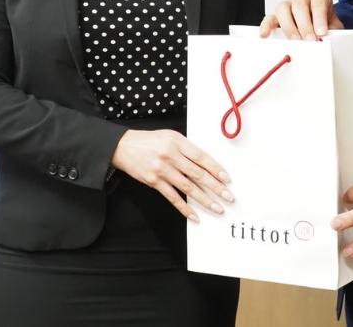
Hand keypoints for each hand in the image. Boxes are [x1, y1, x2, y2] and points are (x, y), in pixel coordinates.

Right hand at [110, 129, 233, 221]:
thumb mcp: (170, 136)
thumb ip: (187, 148)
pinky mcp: (154, 182)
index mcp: (177, 142)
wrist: (123, 147)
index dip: (216, 169)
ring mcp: (162, 171)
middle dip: (216, 187)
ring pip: (188, 188)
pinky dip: (185, 208)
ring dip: (205, 200)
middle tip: (229, 197)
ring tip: (218, 208)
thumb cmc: (150, 140)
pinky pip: (172, 198)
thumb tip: (206, 163)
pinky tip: (195, 216)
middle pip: (198, 174)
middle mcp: (171, 156)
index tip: (227, 179)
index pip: (201, 157)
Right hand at [258, 0, 342, 39]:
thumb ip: (333, 32)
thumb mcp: (334, 26)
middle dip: (305, 24)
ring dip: (289, 26)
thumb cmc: (326, 23)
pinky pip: (269, 18)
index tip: (321, 32)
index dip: (319, 17)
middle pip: (299, 5)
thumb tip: (328, 40)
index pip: (318, 2)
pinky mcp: (277, 15)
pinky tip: (265, 34)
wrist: (321, 24)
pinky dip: (266, 26)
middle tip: (310, 39)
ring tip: (295, 40)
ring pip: (283, 9)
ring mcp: (288, 4)